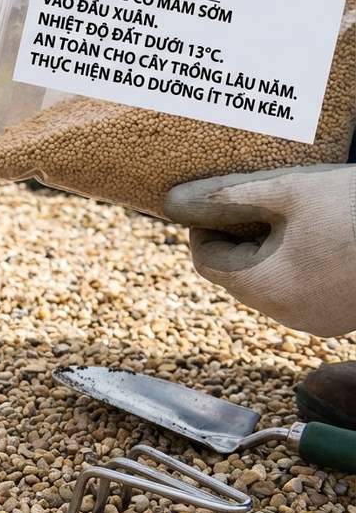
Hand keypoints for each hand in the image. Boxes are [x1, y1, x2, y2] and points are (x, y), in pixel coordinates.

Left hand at [164, 165, 355, 336]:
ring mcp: (314, 321)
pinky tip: (320, 235)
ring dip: (269, 250)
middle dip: (239, 237)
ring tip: (295, 215)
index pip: (205, 260)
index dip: (206, 227)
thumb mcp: (287, 191)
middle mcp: (284, 313)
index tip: (222, 199)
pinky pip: (299, 292)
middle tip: (260, 201)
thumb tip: (174, 201)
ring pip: (267, 284)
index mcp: (262, 286)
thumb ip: (225, 197)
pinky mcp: (338, 317)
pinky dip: (297, 265)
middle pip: (235, 275)